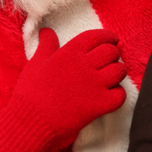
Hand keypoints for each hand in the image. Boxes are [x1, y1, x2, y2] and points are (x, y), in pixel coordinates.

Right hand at [0, 27, 126, 151]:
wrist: (31, 119)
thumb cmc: (31, 91)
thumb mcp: (36, 62)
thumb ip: (46, 45)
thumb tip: (47, 31)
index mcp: (71, 52)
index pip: (97, 37)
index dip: (108, 36)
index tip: (112, 40)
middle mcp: (86, 65)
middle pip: (111, 52)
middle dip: (113, 54)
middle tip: (109, 60)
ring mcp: (95, 85)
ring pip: (119, 71)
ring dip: (118, 73)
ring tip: (111, 77)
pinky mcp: (100, 105)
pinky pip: (120, 95)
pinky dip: (119, 94)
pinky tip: (110, 95)